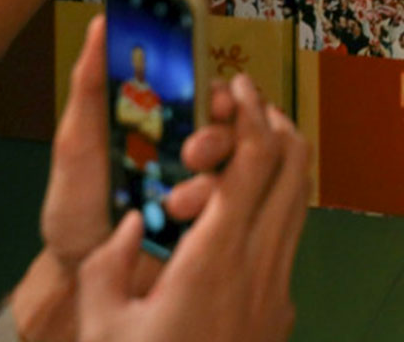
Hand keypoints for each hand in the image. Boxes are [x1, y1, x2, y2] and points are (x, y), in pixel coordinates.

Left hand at [14, 17, 239, 341]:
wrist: (78, 271)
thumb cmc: (77, 205)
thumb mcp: (76, 142)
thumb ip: (91, 86)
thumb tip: (102, 23)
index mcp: (169, 122)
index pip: (211, 93)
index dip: (221, 93)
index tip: (214, 100)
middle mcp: (198, 147)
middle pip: (238, 126)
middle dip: (220, 137)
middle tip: (192, 154)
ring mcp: (212, 184)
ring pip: (246, 165)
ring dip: (215, 180)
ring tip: (176, 203)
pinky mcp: (218, 220)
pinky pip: (244, 203)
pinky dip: (220, 209)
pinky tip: (185, 220)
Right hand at [77, 73, 308, 341]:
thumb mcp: (102, 325)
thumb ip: (109, 264)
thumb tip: (133, 220)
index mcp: (215, 260)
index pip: (253, 165)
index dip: (251, 116)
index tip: (238, 86)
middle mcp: (261, 266)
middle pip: (295, 169)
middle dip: (274, 122)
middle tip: (246, 103)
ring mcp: (280, 287)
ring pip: (301, 201)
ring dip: (280, 161)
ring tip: (247, 141)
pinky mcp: (282, 308)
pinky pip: (290, 236)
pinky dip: (276, 202)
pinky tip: (241, 204)